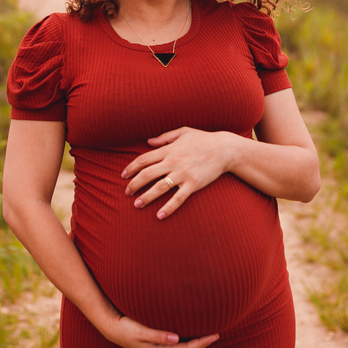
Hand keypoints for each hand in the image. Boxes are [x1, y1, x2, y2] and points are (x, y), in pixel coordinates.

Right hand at [101, 314, 218, 347]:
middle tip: (216, 335)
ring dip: (196, 344)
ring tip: (208, 336)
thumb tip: (176, 338)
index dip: (201, 343)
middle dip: (202, 344)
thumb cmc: (126, 328)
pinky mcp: (157, 346)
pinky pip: (177, 347)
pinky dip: (188, 342)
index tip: (214, 335)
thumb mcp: (140, 331)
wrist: (113, 329)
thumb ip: (158, 335)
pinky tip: (191, 335)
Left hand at [121, 127, 242, 218]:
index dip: (131, 168)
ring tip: (136, 205)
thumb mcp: (183, 132)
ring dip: (146, 197)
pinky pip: (178, 198)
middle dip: (134, 184)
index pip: (144, 159)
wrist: (225, 149)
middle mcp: (173, 161)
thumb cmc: (204, 139)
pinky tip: (159, 216)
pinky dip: (168, 208)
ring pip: (159, 187)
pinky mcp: (193, 184)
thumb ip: (164, 137)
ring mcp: (183, 173)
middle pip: (147, 174)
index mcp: (169, 149)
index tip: (123, 176)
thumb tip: (147, 141)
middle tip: (126, 192)